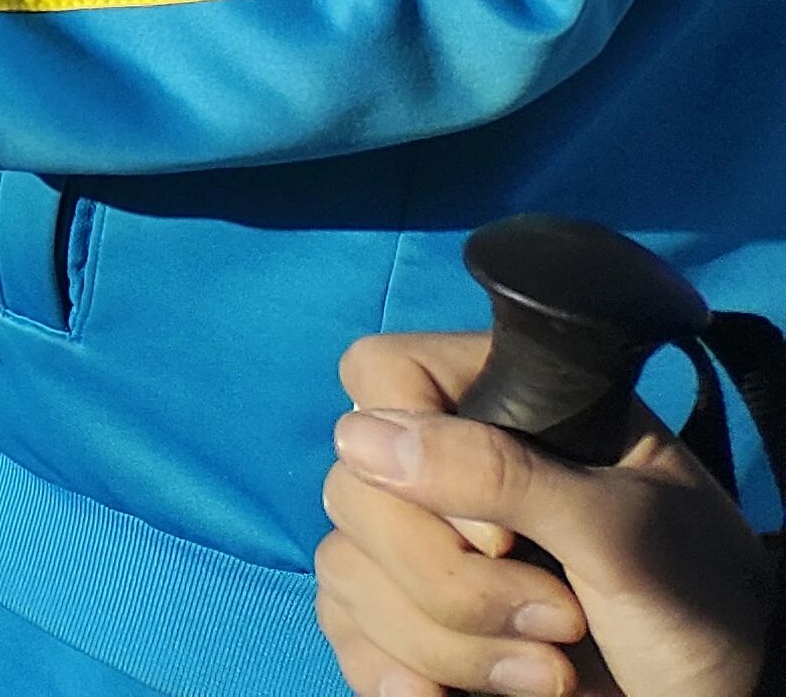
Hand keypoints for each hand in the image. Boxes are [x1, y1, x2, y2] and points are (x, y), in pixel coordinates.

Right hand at [317, 333, 772, 696]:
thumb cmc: (698, 602)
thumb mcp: (624, 534)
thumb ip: (506, 474)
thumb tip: (360, 438)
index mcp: (503, 404)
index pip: (383, 375)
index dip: (418, 451)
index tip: (503, 535)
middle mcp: (446, 465)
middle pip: (354, 490)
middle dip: (451, 582)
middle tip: (561, 620)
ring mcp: (420, 542)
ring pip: (347, 569)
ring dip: (448, 643)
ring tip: (552, 674)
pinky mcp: (406, 616)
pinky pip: (344, 628)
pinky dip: (391, 671)